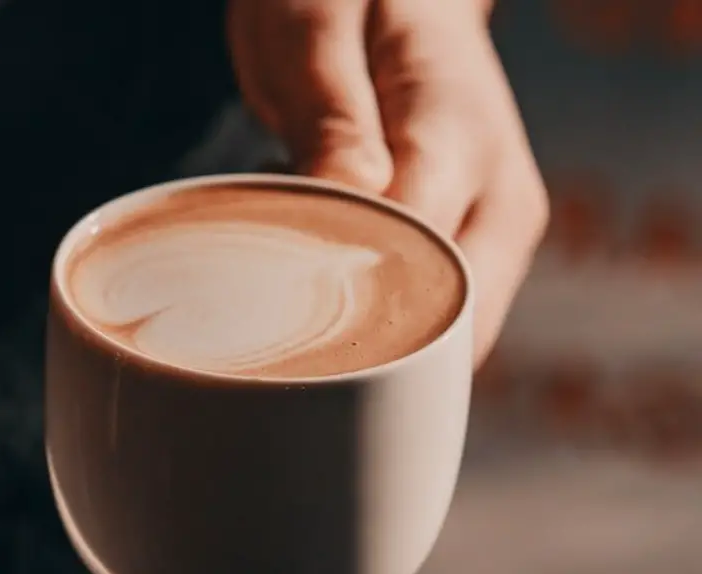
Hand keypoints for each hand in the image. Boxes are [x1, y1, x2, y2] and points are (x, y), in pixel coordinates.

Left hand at [228, 0, 548, 366]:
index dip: (350, 299)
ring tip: (297, 272)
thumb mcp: (318, 29)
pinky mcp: (467, 252)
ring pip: (440, 339)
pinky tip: (321, 272)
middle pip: (446, 326)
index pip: (422, 262)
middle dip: (361, 339)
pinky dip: (369, 320)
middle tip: (275, 308)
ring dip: (363, 332)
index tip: (279, 299)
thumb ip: (333, 114)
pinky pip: (425, 319)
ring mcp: (489, 234)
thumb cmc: (350, 3)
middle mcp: (498, 203)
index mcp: (464, 140)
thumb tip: (349, 201)